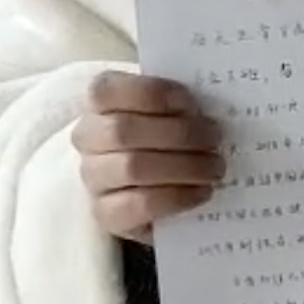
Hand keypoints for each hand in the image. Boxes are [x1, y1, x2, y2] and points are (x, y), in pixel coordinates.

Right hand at [71, 71, 223, 244]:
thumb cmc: (165, 138)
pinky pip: (140, 204)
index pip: (107, 90)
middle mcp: (87, 139)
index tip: (190, 103)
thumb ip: (182, 104)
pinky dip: (178, 196)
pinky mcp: (106, 213)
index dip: (152, 93)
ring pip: (132, 168)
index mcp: (99, 104)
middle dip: (179, 134)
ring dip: (184, 166)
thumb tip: (214, 106)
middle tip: (215, 140)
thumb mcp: (171, 112)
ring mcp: (93, 178)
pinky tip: (202, 192)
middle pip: (123, 131)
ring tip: (214, 168)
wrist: (150, 189)